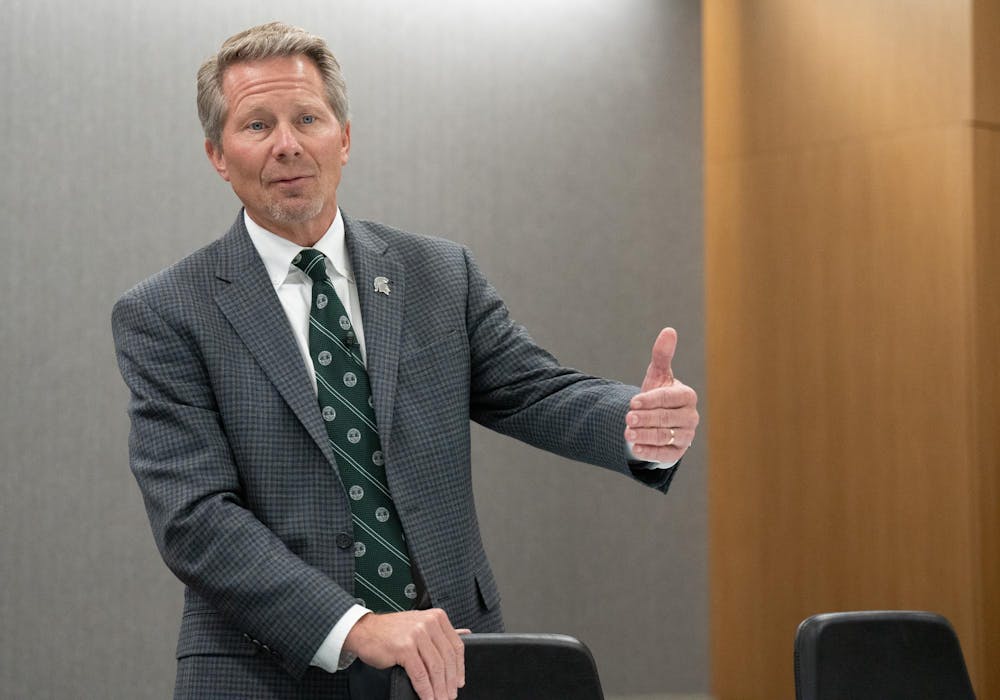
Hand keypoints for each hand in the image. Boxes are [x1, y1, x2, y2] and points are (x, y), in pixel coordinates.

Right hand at [343, 609, 468, 699]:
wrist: (364, 630)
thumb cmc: (391, 630)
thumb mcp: (420, 624)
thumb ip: (441, 631)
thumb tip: (465, 634)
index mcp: (436, 617)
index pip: (456, 645)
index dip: (459, 667)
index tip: (459, 681)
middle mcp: (428, 623)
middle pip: (447, 658)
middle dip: (450, 682)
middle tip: (450, 695)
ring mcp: (416, 635)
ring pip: (435, 668)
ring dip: (439, 689)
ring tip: (440, 699)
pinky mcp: (405, 648)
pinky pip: (420, 674)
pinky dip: (425, 689)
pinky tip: (428, 697)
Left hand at [625, 327, 698, 462]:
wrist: (656, 421)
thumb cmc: (658, 394)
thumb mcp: (658, 375)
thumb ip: (662, 355)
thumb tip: (669, 330)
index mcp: (687, 396)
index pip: (669, 398)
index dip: (651, 400)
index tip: (633, 402)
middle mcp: (690, 417)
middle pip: (667, 418)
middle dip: (646, 418)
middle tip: (627, 418)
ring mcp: (686, 436)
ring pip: (665, 437)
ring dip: (645, 435)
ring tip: (627, 433)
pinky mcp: (678, 452)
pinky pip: (665, 454)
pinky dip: (650, 451)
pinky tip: (635, 448)